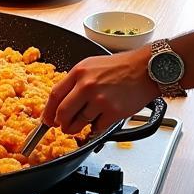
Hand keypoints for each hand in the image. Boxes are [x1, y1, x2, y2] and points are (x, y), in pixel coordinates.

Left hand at [42, 49, 156, 135]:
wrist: (145, 69)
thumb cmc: (120, 67)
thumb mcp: (91, 66)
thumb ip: (76, 82)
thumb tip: (61, 102)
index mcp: (79, 72)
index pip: (55, 95)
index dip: (48, 111)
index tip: (47, 120)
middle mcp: (87, 86)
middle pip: (63, 113)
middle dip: (61, 124)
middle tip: (64, 126)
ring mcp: (100, 100)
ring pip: (79, 123)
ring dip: (78, 128)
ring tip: (84, 123)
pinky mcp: (113, 112)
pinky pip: (97, 128)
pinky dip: (96, 128)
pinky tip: (101, 120)